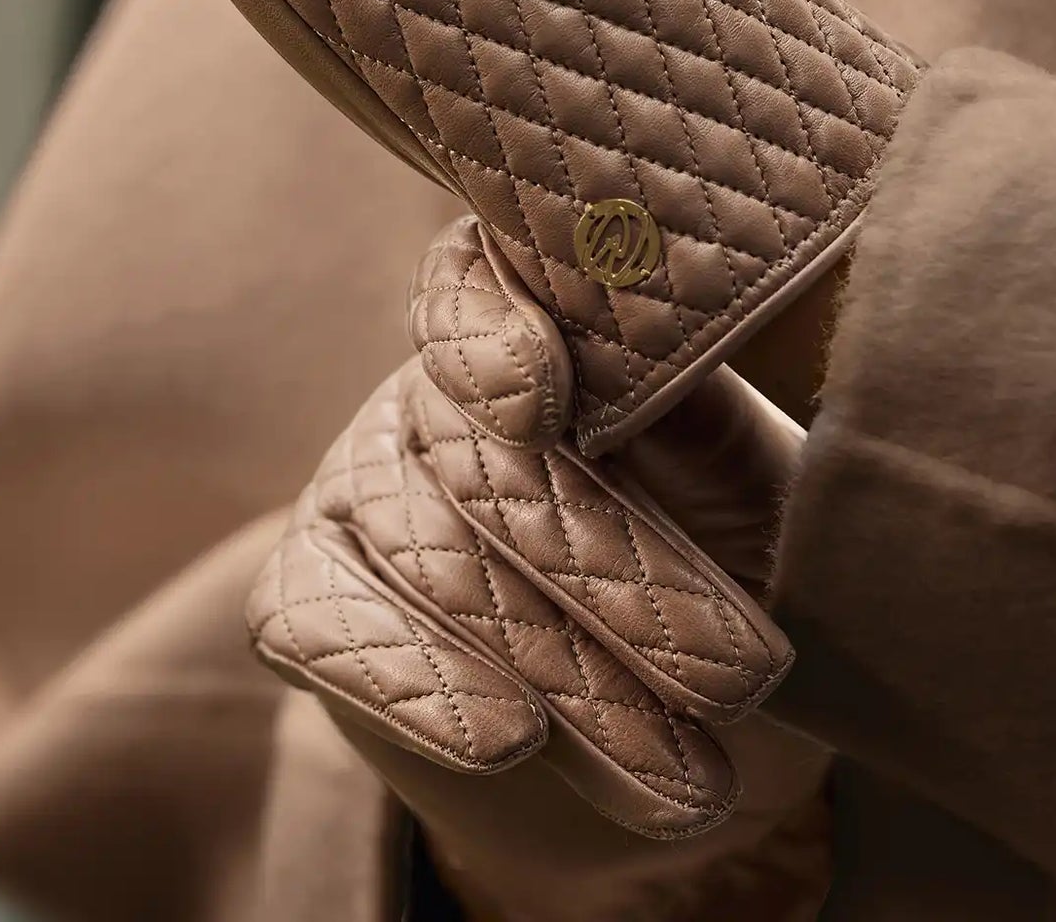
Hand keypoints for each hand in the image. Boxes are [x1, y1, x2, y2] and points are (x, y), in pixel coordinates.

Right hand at [248, 219, 829, 921]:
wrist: (672, 734)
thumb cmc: (735, 568)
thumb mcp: (749, 489)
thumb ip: (698, 409)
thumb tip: (671, 331)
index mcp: (532, 319)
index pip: (471, 282)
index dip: (487, 330)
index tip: (544, 400)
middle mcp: (429, 386)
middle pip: (478, 455)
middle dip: (608, 568)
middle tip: (741, 675)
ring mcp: (358, 483)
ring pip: (430, 559)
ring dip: (564, 669)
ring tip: (687, 774)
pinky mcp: (306, 594)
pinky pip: (322, 622)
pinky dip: (411, 681)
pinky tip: (505, 739)